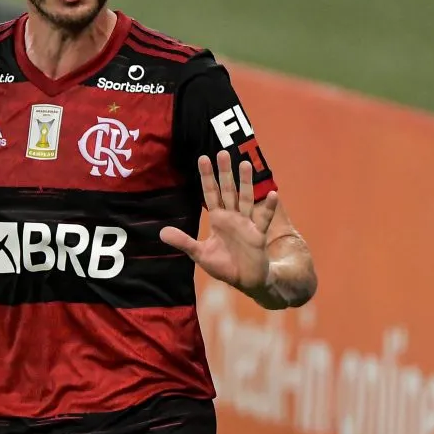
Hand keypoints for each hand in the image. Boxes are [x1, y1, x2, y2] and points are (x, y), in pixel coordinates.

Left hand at [160, 151, 278, 292]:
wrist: (245, 281)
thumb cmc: (224, 265)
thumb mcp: (200, 254)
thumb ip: (183, 241)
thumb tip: (161, 232)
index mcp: (218, 219)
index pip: (210, 193)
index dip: (207, 177)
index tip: (202, 158)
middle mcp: (232, 217)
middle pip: (228, 190)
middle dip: (224, 173)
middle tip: (222, 152)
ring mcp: (247, 223)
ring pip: (246, 199)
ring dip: (246, 182)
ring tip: (245, 164)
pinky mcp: (258, 234)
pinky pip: (264, 219)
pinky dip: (268, 208)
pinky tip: (272, 195)